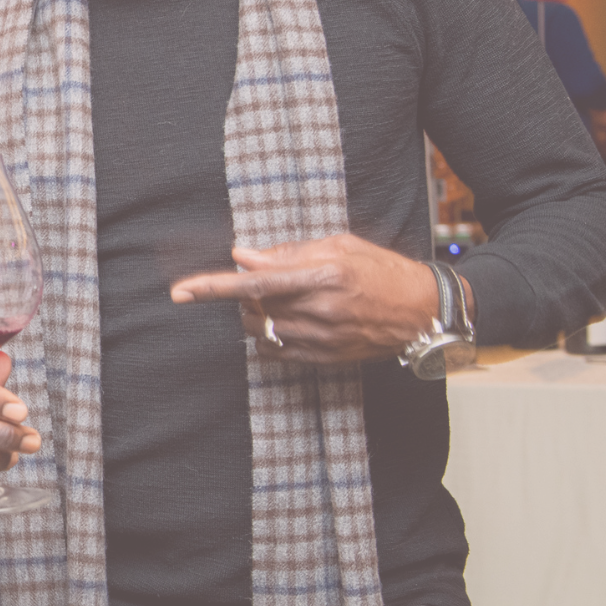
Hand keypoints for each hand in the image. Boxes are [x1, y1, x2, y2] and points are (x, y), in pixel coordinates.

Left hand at [168, 233, 466, 363]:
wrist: (423, 311)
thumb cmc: (381, 270)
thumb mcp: (338, 245)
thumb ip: (288, 253)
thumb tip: (243, 257)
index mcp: (323, 276)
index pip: (254, 284)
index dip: (213, 287)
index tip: (181, 291)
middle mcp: (321, 310)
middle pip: (253, 309)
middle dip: (241, 297)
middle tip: (260, 283)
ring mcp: (323, 339)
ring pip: (261, 332)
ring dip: (255, 316)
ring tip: (280, 300)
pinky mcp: (326, 359)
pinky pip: (277, 352)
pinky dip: (268, 337)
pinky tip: (286, 322)